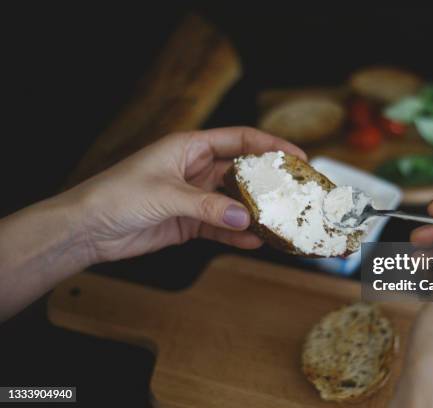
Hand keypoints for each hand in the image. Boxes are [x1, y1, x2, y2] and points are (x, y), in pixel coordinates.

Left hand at [67, 127, 305, 264]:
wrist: (88, 229)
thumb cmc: (117, 195)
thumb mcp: (166, 195)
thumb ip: (208, 206)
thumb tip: (246, 219)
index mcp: (190, 148)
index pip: (239, 140)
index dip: (270, 146)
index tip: (297, 156)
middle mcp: (196, 170)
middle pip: (242, 173)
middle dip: (268, 184)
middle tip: (296, 194)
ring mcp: (195, 198)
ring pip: (234, 203)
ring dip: (255, 213)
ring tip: (281, 223)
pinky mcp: (189, 222)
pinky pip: (221, 227)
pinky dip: (237, 234)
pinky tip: (254, 241)